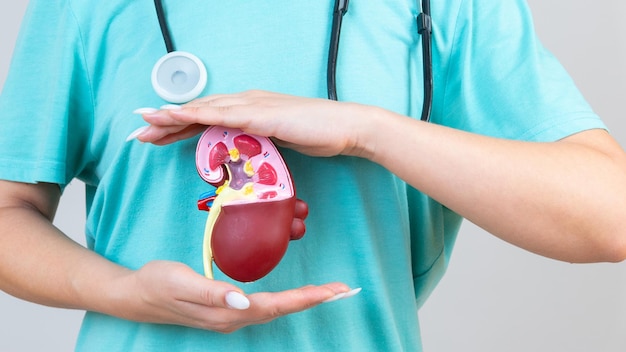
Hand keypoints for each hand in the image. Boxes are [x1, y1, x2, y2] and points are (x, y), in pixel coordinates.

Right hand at [120, 261, 353, 332]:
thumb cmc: (157, 283)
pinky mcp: (226, 311)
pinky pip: (264, 307)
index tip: (333, 291)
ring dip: (302, 301)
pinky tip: (293, 296)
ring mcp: (230, 317)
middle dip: (314, 300)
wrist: (135, 296)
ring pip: (275, 310)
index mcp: (227, 312)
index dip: (305, 298)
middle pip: (281, 310)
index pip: (275, 305)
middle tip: (343, 290)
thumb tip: (243, 301)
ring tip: (327, 292)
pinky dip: (286, 300)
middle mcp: (233, 319)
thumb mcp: (180, 281)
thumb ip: (212, 292)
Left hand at [131, 90, 376, 157]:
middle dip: (166, 122)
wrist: (346, 127)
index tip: (156, 135)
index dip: (180, 126)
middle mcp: (247, 102)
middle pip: (199, 112)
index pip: (208, 118)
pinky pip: (222, 115)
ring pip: (204, 110)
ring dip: (172, 116)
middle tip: (138, 131)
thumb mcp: (280, 143)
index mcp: (250, 109)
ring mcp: (253, 105)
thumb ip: (259, 145)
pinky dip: (196, 114)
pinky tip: (177, 117)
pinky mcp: (261, 114)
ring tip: (146, 123)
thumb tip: (245, 156)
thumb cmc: (317, 134)